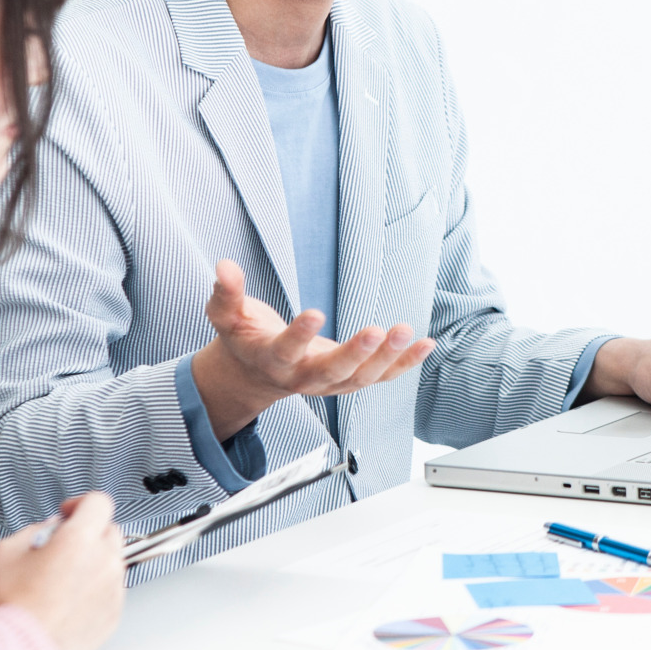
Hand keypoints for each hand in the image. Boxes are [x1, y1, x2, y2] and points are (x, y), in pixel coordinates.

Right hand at [0, 491, 125, 649]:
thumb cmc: (12, 608)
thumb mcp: (6, 552)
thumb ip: (33, 530)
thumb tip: (49, 530)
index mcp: (79, 539)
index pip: (99, 502)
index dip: (81, 504)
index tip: (69, 514)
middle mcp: (104, 561)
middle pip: (109, 530)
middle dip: (88, 533)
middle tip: (63, 548)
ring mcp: (113, 589)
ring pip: (112, 561)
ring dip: (94, 562)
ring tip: (62, 581)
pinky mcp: (114, 614)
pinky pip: (111, 590)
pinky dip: (96, 590)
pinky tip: (69, 601)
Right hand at [194, 258, 435, 438]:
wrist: (257, 374)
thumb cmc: (246, 338)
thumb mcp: (226, 316)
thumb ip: (225, 293)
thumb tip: (224, 266)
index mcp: (272, 361)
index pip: (285, 351)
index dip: (299, 335)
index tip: (315, 313)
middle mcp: (303, 378)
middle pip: (331, 372)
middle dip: (354, 354)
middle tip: (375, 332)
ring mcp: (330, 383)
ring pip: (360, 378)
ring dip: (386, 358)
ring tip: (405, 331)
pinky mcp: (350, 380)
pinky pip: (381, 377)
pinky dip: (405, 363)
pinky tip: (426, 344)